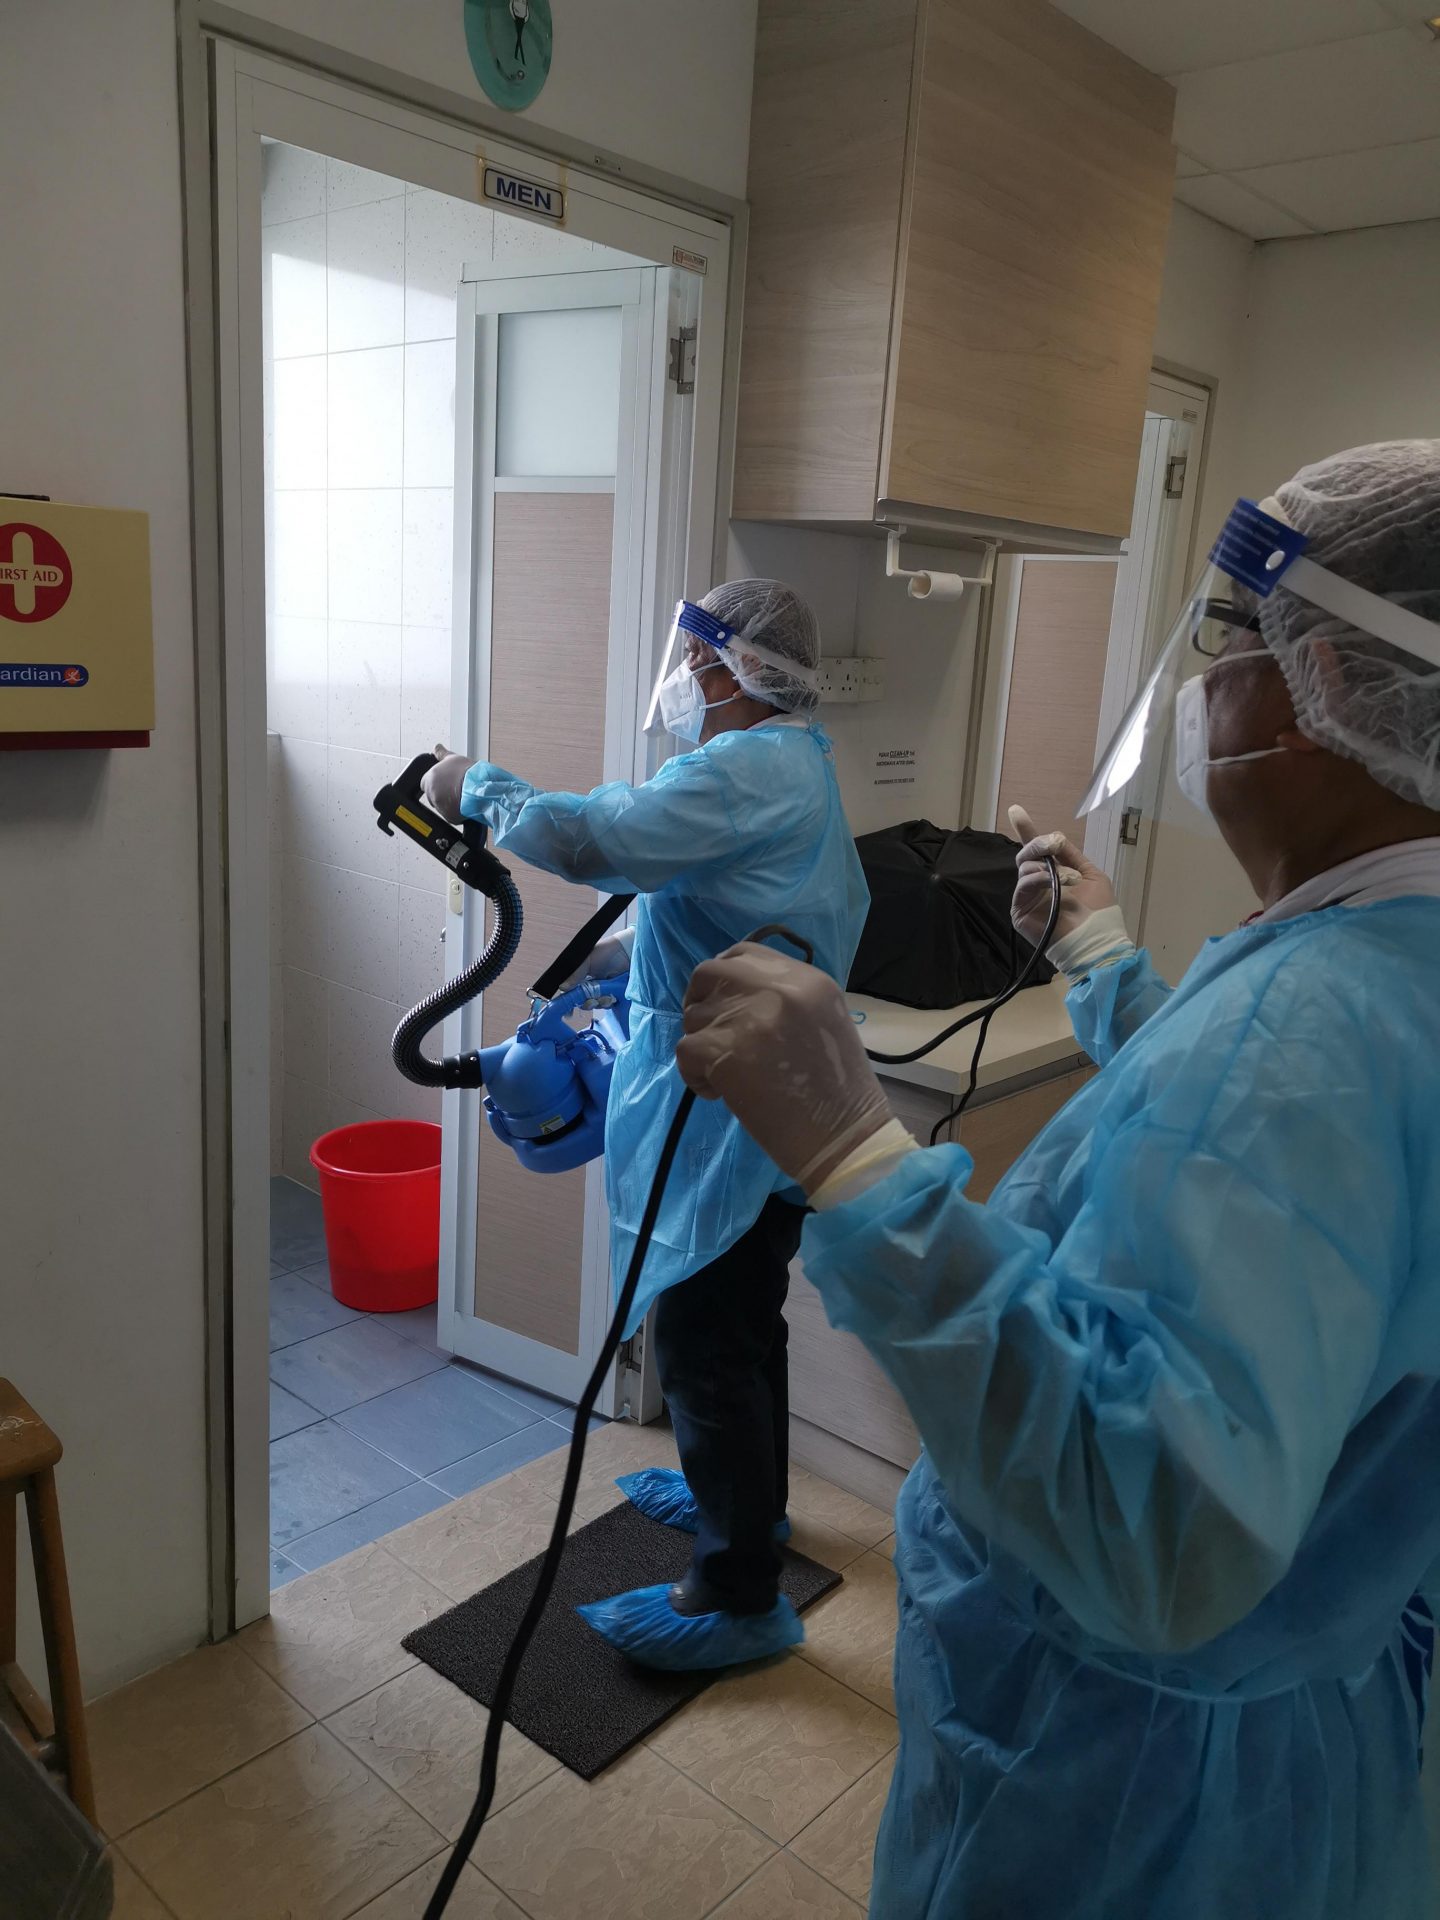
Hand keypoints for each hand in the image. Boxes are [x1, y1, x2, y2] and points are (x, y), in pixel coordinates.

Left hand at [421, 746, 474, 824]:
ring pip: (442, 806)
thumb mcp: (454, 758)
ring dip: (450, 803)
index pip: (426, 783)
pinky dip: (457, 812)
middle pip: (433, 795)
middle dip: (443, 794)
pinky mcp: (449, 816)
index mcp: (429, 778)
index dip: (437, 783)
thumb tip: (436, 747)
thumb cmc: (470, 773)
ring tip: (463, 796)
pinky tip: (465, 804)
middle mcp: (431, 792)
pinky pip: (450, 815)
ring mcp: (439, 806)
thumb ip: (441, 753)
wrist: (482, 787)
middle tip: (456, 789)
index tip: (446, 783)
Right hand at [560, 929, 633, 1005]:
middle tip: (591, 1001)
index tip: (568, 1011)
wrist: (626, 952)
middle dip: (587, 1004)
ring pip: (595, 1004)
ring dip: (599, 1002)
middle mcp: (590, 985)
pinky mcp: (613, 994)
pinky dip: (609, 1002)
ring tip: (606, 996)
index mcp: (580, 977)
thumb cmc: (605, 952)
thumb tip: (562, 988)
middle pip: (583, 1002)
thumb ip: (575, 975)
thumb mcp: (586, 961)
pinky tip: (612, 996)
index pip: (572, 992)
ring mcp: (602, 991)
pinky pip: (607, 1004)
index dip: (570, 1002)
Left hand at [677, 944, 893, 1190]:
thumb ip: (785, 1000)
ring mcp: (747, 1015)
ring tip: (729, 1073)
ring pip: (695, 1016)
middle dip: (701, 1000)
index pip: (744, 955)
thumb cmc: (840, 1092)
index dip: (726, 977)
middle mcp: (775, 986)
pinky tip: (720, 1093)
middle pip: (710, 973)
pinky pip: (686, 1049)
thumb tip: (735, 998)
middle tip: (710, 1033)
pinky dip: (695, 1075)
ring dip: (703, 1043)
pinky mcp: (722, 1049)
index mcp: (806, 979)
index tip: (724, 1002)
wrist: (844, 1137)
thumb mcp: (824, 1022)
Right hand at [1008, 805, 1116, 949]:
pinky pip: (1023, 885)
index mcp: (1055, 875)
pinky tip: (1051, 882)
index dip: (1027, 831)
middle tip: (1050, 844)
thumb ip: (1071, 855)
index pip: (1038, 851)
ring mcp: (1028, 898)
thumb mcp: (1091, 875)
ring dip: (1044, 865)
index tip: (1016, 811)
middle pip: (1027, 855)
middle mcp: (1038, 884)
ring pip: (1024, 868)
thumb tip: (1055, 836)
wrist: (1096, 940)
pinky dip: (1037, 879)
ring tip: (1064, 878)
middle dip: (1037, 844)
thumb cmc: (1099, 912)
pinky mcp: (1020, 910)